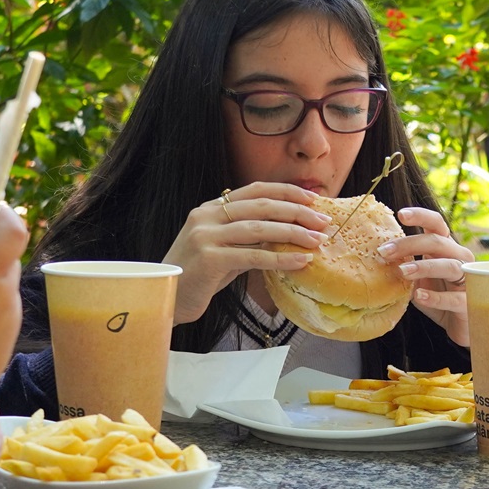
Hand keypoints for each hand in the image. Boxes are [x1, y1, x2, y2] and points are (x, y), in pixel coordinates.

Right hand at [164, 182, 333, 325]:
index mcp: (211, 209)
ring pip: (259, 229)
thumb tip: (289, 235)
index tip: (314, 200)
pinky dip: (280, 259)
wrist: (164, 299)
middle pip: (262, 206)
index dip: (287, 191)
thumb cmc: (198, 277)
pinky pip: (253, 256)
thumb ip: (249, 239)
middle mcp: (206, 216)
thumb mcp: (225, 250)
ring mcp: (205, 236)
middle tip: (323, 223)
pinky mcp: (208, 259)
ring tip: (318, 242)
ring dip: (293, 234)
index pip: (256, 190)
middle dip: (297, 212)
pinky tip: (300, 262)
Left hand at [376, 207, 473, 346]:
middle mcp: (460, 258)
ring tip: (402, 272)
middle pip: (438, 242)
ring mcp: (468, 279)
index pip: (437, 224)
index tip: (401, 214)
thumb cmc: (438, 298)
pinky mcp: (470, 302)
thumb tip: (377, 258)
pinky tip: (420, 296)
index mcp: (446, 248)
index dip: (421, 216)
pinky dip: (436, 297)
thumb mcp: (418, 280)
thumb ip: (405, 267)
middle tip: (384, 251)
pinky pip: (454, 298)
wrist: (460, 326)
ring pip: (449, 266)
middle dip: (410, 244)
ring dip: (424, 267)